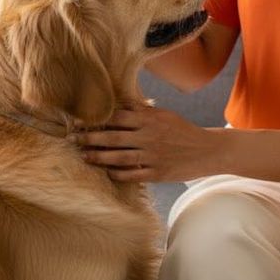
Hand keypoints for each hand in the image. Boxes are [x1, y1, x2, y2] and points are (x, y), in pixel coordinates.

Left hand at [73, 107, 221, 182]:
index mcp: (150, 120)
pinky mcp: (157, 173)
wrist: (207, 150)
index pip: (117, 118)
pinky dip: (117, 174)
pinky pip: (132, 174)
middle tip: (73, 140)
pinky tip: (107, 172)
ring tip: (84, 157)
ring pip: (119, 158)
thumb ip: (143, 112)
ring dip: (98, 157)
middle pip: (113, 138)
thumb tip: (121, 104)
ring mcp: (152, 156)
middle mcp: (149, 137)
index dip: (97, 120)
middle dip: (90, 139)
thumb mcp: (165, 115)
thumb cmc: (183, 131)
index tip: (80, 122)